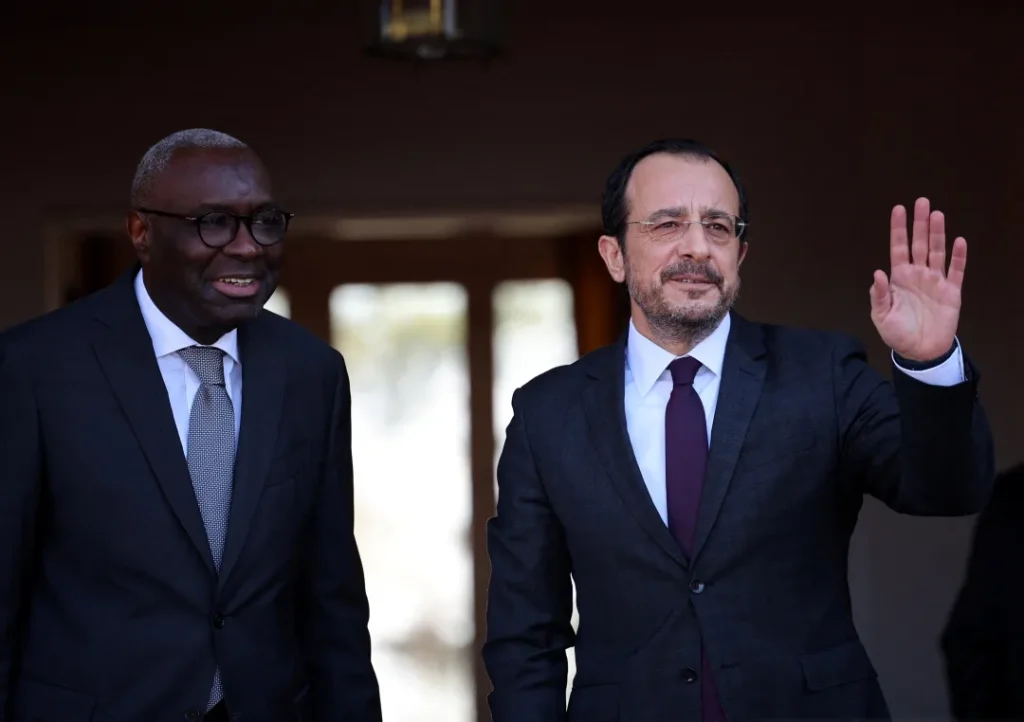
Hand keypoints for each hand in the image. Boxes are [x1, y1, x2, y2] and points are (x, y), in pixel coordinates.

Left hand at [870, 197, 965, 361]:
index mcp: (899, 278)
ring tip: (937, 215)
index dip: (898, 229)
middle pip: (920, 243)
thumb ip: (879, 295)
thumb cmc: (898, 333)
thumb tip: (877, 273)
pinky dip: (958, 257)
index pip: (898, 248)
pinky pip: (956, 271)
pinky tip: (959, 241)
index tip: (898, 209)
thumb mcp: (881, 316)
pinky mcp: (952, 292)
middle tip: (922, 202)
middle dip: (920, 223)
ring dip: (938, 234)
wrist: (920, 351)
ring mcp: (935, 281)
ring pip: (937, 252)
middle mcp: (918, 274)